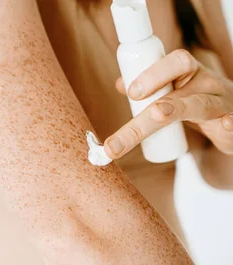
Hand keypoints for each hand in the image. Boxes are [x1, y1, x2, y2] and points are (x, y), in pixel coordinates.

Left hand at [104, 49, 232, 158]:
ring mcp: (221, 102)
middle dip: (153, 103)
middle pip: (181, 88)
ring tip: (158, 113)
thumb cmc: (197, 102)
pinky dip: (229, 123)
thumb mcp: (174, 93)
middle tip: (130, 118)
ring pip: (200, 104)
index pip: (176, 62)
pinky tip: (225, 124)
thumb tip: (120, 83)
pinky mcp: (232, 124)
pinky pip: (232, 121)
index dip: (154, 73)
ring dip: (178, 108)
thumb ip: (149, 88)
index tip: (131, 92)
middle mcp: (207, 83)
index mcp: (189, 73)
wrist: (231, 119)